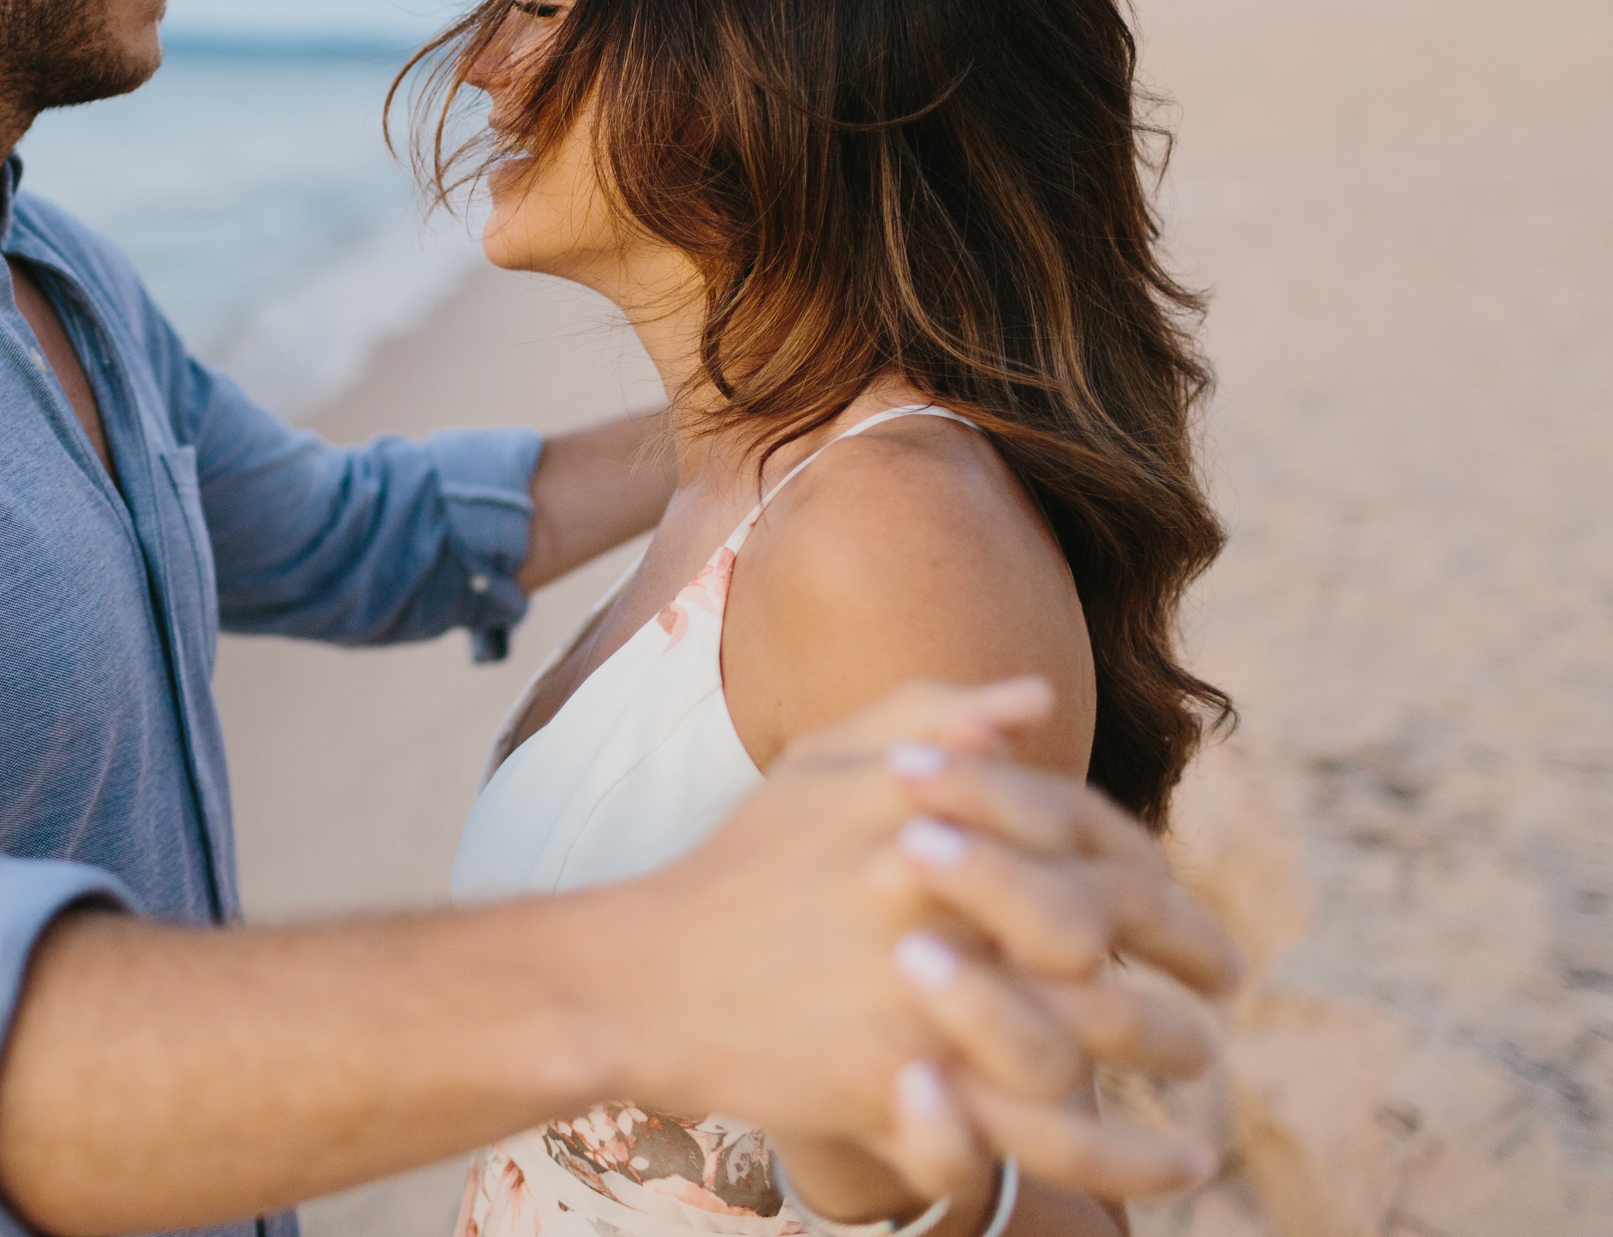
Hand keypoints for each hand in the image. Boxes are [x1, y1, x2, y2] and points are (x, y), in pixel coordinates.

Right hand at [579, 679, 1237, 1205]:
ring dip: (1172, 1056)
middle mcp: (941, 893)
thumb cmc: (740, 869)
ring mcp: (924, 992)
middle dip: (1188, 958)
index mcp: (935, 814)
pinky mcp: (905, 1084)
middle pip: (1106, 929)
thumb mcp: (822, 765)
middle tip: (1222, 990)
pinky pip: (1047, 1138)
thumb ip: (924, 712)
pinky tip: (1176, 1161)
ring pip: (1093, 1037)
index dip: (1154, 875)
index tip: (1179, 908)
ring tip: (1204, 1079)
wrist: (643, 978)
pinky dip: (1128, 1158)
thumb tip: (1032, 703)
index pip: (1086, 833)